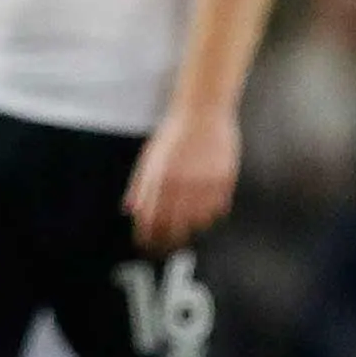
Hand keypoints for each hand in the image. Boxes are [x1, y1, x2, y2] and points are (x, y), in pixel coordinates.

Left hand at [125, 104, 239, 254]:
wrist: (203, 111)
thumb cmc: (174, 133)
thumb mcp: (149, 158)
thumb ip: (139, 186)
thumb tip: (131, 210)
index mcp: (159, 181)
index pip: (151, 221)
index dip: (147, 237)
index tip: (147, 245)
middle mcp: (182, 186)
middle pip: (175, 228)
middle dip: (169, 241)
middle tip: (168, 244)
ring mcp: (205, 184)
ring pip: (199, 223)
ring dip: (192, 227)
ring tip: (188, 224)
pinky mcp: (224, 181)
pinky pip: (218, 209)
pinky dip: (211, 214)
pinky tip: (206, 208)